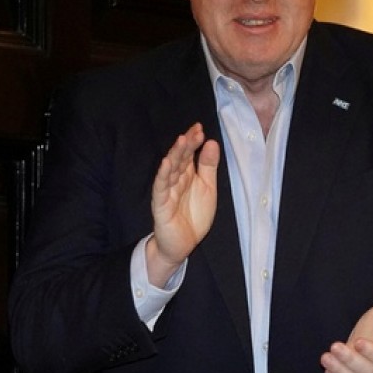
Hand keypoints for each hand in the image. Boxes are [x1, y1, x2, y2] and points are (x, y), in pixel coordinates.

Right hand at [147, 123, 219, 286]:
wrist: (182, 245)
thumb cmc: (194, 215)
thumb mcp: (208, 188)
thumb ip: (208, 167)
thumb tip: (211, 142)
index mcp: (187, 175)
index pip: (188, 154)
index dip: (193, 141)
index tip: (200, 128)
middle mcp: (176, 180)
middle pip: (179, 158)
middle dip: (186, 144)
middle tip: (195, 131)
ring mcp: (166, 191)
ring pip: (170, 169)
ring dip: (175, 154)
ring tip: (182, 140)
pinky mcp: (160, 205)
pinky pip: (160, 188)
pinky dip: (163, 175)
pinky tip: (166, 163)